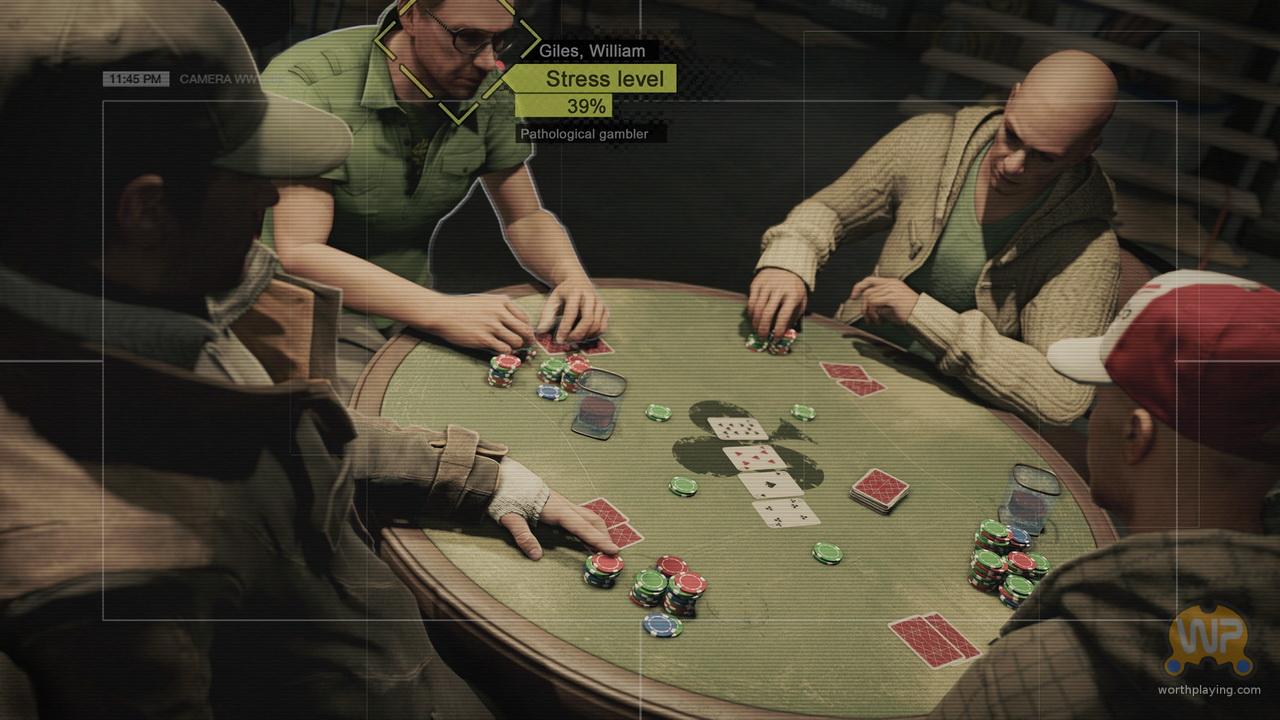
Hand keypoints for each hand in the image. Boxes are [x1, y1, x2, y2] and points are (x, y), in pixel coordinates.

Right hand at [428, 293, 534, 353]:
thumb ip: (502, 309)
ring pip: (516, 341)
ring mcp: (491, 326)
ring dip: (515, 347)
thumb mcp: (485, 301)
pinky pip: (504, 349)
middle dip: (527, 340)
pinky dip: (506, 353)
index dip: (527, 329)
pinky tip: (500, 351)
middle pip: (524, 330)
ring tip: (509, 347)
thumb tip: (519, 323)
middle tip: (525, 346)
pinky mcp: (483, 338)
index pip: (525, 318)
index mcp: (502, 301)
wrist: (442, 313)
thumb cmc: (463, 308)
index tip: (525, 335)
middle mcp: (499, 312)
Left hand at [498, 490, 618, 559]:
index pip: (582, 527)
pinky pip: (577, 515)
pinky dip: (586, 526)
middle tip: (612, 553)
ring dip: (597, 530)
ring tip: (601, 546)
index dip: (598, 540)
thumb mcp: (509, 517)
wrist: (497, 473)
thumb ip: (523, 536)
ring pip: (586, 515)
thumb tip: (537, 556)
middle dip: (603, 535)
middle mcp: (561, 504)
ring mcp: (559, 502)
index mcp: (554, 508)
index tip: (614, 550)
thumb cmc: (502, 493)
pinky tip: (583, 535)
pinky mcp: (555, 502)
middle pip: (591, 519)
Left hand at [536, 276, 608, 342]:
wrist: (577, 280)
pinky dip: (593, 335)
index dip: (565, 328)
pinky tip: (583, 336)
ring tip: (573, 339)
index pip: (571, 313)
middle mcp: (590, 296)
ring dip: (585, 337)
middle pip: (588, 320)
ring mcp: (600, 303)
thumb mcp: (552, 300)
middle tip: (567, 342)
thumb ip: (546, 316)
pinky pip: (602, 327)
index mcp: (575, 292)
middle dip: (577, 335)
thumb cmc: (563, 293)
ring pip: (597, 325)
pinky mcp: (605, 310)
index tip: (558, 340)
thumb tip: (540, 332)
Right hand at [746, 268, 807, 339]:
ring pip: (757, 309)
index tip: (775, 339)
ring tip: (757, 330)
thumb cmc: (794, 290)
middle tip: (762, 338)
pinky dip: (751, 314)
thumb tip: (783, 335)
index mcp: (793, 295)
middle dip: (763, 329)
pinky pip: (751, 302)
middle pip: (767, 313)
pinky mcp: (757, 283)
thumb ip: (793, 318)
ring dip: (755, 323)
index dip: (778, 330)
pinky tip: (754, 319)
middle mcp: (779, 289)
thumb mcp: (800, 302)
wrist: (787, 267)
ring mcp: (766, 285)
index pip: (783, 316)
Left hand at [849, 277, 919, 324]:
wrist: (922, 317)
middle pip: (867, 289)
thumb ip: (879, 302)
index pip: (869, 280)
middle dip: (862, 303)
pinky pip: (874, 303)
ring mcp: (892, 289)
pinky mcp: (892, 297)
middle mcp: (891, 283)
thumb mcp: (891, 305)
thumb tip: (864, 307)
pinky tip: (878, 321)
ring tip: (874, 321)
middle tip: (864, 315)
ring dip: (868, 312)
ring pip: (869, 298)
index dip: (858, 287)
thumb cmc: (908, 313)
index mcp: (891, 283)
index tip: (852, 297)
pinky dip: (872, 313)